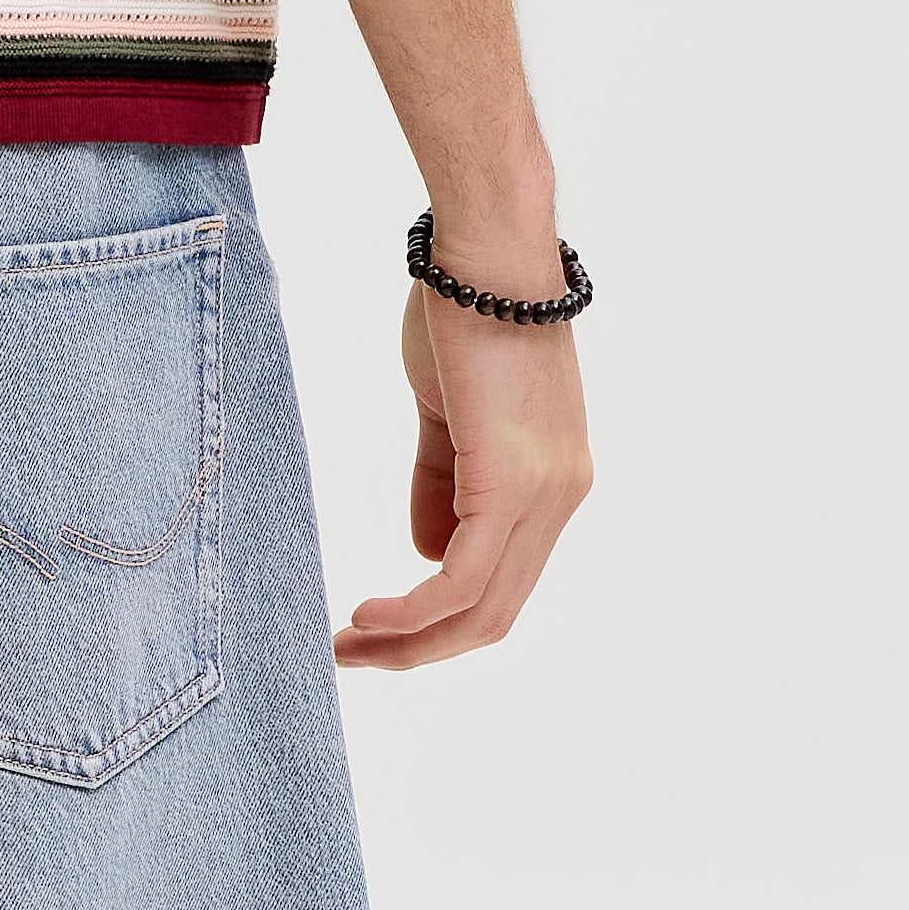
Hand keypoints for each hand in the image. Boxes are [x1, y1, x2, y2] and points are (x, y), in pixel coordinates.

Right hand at [333, 281, 590, 668]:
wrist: (484, 253)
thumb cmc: (462, 312)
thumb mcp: (448, 412)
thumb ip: (441, 483)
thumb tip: (427, 552)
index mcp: (551, 482)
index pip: (502, 581)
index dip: (438, 619)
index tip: (376, 628)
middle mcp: (561, 497)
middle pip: (496, 612)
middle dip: (419, 647)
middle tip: (351, 656)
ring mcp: (544, 494)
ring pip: (482, 608)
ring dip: (409, 641)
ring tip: (347, 646)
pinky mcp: (511, 482)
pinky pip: (464, 578)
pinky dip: (414, 612)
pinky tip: (369, 618)